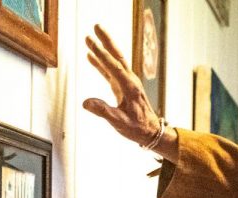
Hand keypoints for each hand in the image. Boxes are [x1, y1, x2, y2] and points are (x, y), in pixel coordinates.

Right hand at [83, 24, 160, 145]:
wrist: (151, 131)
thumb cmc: (138, 128)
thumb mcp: (120, 122)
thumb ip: (104, 111)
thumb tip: (86, 103)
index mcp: (130, 88)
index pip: (114, 67)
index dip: (102, 55)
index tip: (91, 43)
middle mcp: (130, 81)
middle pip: (117, 56)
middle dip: (106, 41)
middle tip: (96, 27)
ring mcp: (126, 82)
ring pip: (114, 60)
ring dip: (103, 48)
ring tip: (89, 37)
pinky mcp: (123, 86)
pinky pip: (110, 70)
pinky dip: (101, 63)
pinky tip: (90, 56)